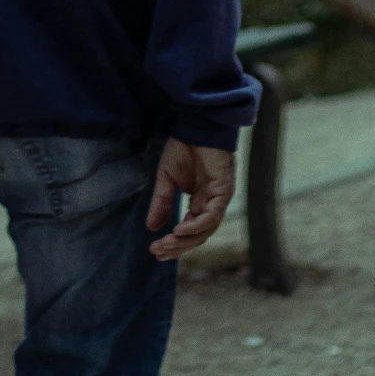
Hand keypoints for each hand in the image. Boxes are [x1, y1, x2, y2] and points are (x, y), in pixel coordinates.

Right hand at [146, 139, 234, 260]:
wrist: (196, 124)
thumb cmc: (183, 147)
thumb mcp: (166, 179)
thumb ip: (162, 203)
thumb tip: (151, 228)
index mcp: (200, 203)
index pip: (189, 231)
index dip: (174, 243)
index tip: (155, 251)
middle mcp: (212, 205)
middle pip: (197, 236)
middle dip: (177, 246)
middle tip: (157, 251)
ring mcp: (219, 200)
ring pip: (205, 231)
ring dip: (185, 240)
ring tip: (166, 243)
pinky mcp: (223, 191)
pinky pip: (211, 216)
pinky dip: (195, 226)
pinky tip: (178, 230)